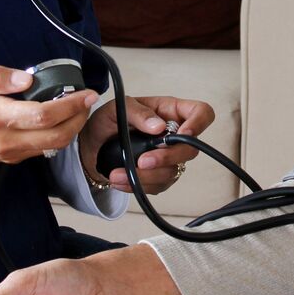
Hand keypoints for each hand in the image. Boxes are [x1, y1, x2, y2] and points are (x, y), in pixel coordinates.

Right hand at [0, 63, 97, 162]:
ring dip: (71, 127)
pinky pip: (42, 149)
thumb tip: (26, 80)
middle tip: (86, 99)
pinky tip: (58, 117)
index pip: (44, 115)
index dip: (71, 105)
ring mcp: (8, 152)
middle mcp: (5, 140)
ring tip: (76, 106)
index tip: (86, 92)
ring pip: (53, 146)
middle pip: (57, 136)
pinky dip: (57, 134)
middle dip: (79, 118)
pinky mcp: (9, 157)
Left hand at [78, 95, 215, 193]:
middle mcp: (174, 135)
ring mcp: (169, 157)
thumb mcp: (118, 108)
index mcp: (170, 111)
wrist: (92, 145)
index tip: (182, 135)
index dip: (199, 123)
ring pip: (173, 171)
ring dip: (146, 176)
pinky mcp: (159, 176)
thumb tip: (158, 126)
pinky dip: (137, 185)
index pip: (201, 113)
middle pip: (191, 149)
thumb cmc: (108, 121)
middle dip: (166, 158)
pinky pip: (157, 186)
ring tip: (118, 174)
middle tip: (143, 161)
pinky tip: (120, 180)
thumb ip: (139, 113)